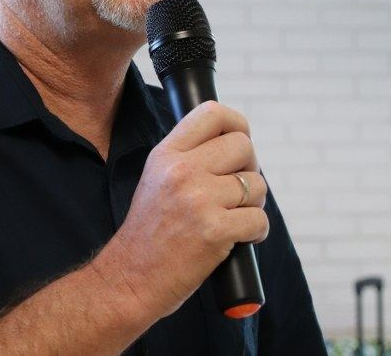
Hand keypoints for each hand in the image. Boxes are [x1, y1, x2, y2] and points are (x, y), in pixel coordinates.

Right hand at [102, 100, 267, 318]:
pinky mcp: (214, 230)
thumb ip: (189, 156)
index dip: (237, 124)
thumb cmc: (149, 231)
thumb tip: (237, 144)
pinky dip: (255, 232)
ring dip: (253, 204)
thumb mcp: (157, 178)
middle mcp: (182, 170)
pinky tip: (237, 238)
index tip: (240, 140)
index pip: (212, 113)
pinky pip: (259, 219)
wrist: (131, 277)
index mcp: (167, 154)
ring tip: (231, 218)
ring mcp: (198, 199)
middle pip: (244, 146)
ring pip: (257, 185)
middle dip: (249, 169)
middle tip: (235, 191)